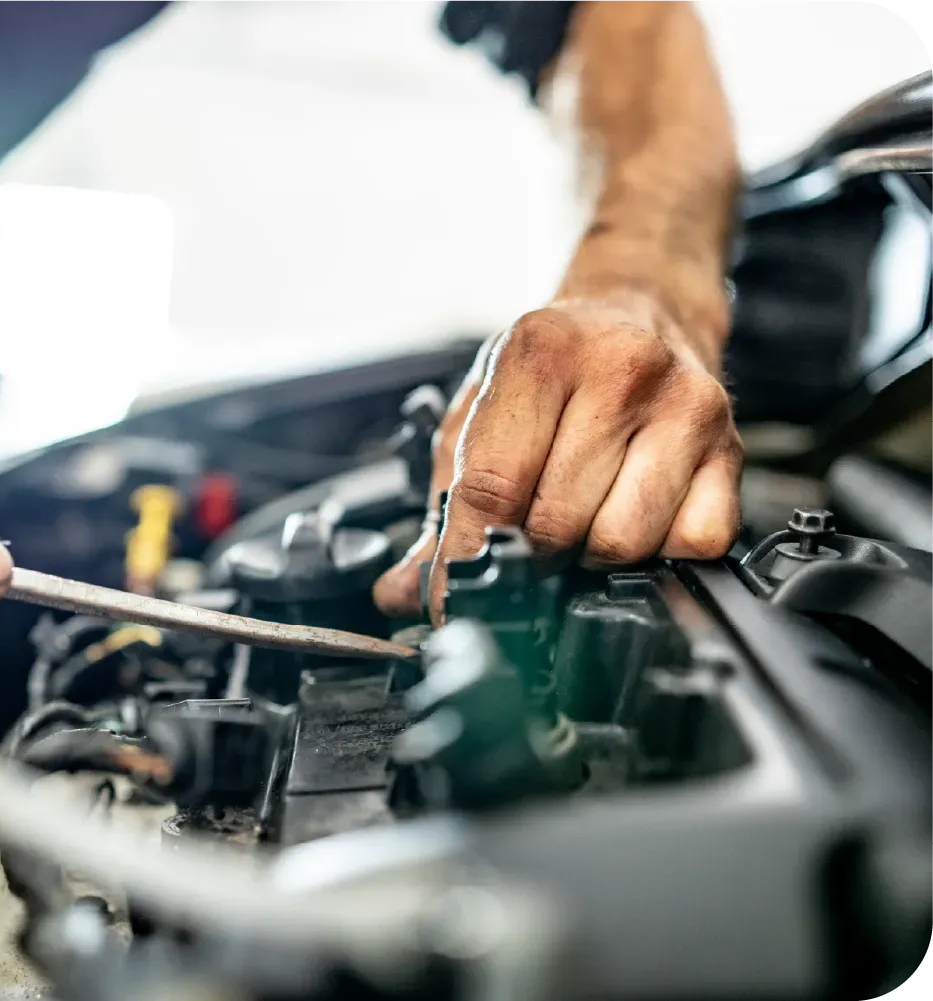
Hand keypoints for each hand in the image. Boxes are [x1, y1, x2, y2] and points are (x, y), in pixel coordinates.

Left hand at [374, 292, 741, 620]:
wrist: (642, 307)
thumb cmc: (555, 364)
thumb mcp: (479, 413)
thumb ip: (441, 507)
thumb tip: (407, 591)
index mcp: (540, 353)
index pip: (493, 487)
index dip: (468, 555)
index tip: (451, 595)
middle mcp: (620, 370)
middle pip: (557, 524)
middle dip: (532, 550)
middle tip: (528, 533)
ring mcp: (685, 407)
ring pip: (623, 542)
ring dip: (591, 553)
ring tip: (581, 517)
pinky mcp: (732, 447)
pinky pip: (691, 544)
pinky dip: (658, 551)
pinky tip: (635, 512)